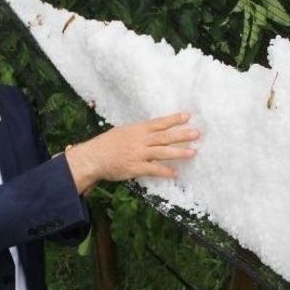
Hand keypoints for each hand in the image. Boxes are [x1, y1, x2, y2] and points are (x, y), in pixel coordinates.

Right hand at [63, 112, 198, 193]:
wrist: (93, 158)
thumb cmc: (106, 145)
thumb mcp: (122, 132)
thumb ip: (138, 132)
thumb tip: (151, 131)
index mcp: (137, 130)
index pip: (159, 123)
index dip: (173, 120)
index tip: (187, 116)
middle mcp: (140, 140)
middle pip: (164, 136)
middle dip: (181, 135)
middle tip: (196, 133)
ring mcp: (138, 154)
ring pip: (162, 152)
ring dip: (178, 152)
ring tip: (192, 152)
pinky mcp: (135, 168)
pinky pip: (153, 169)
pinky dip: (165, 171)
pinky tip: (175, 173)